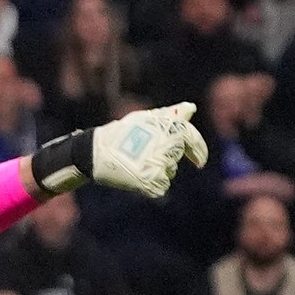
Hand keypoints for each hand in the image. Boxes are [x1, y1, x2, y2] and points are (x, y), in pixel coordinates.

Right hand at [89, 101, 210, 199]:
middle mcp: (168, 147)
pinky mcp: (151, 182)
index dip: (199, 150)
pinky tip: (136, 175)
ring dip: (158, 169)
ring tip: (136, 162)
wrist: (95, 152)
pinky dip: (151, 183)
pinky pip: (160, 186)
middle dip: (165, 156)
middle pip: (176, 157)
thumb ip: (170, 114)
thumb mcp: (145, 119)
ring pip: (169, 172)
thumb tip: (190, 108)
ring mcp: (160, 166)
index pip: (191, 139)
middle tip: (144, 153)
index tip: (200, 163)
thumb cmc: (121, 133)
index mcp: (170, 128)